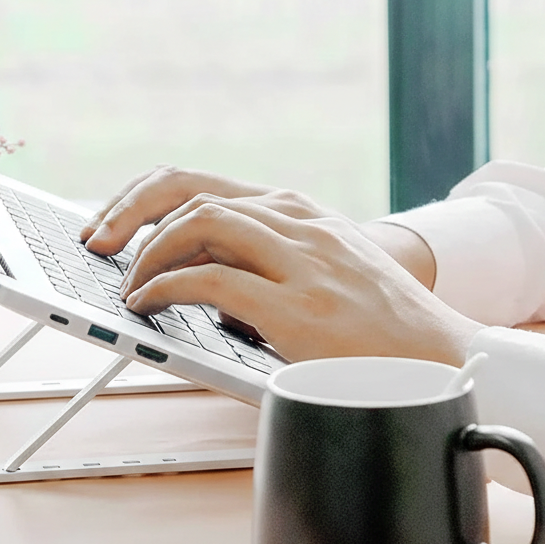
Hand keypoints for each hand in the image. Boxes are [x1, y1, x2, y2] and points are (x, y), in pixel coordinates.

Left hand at [116, 193, 482, 365]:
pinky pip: (211, 281)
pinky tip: (152, 304)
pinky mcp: (301, 307)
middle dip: (128, 212)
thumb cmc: (378, 323)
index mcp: (296, 210)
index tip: (109, 223)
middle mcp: (297, 220)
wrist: (447, 359)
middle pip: (191, 192)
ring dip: (148, 253)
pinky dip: (167, 288)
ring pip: (199, 223)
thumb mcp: (321, 267)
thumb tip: (192, 275)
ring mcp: (302, 258)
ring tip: (130, 284)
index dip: (143, 198)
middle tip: (96, 244)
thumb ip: (264, 258)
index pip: (202, 184)